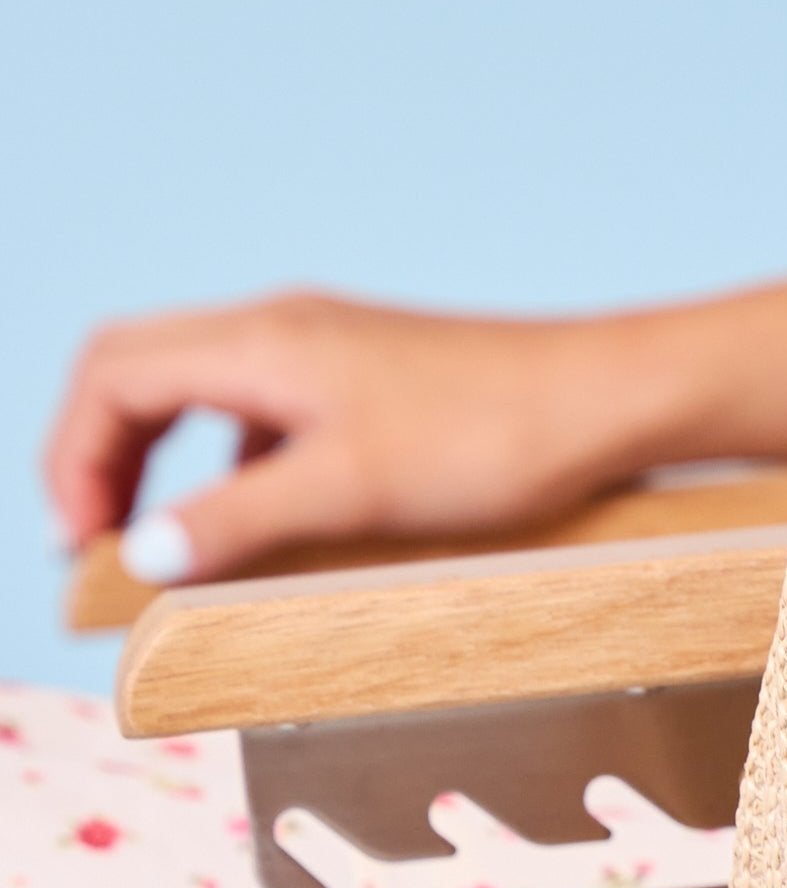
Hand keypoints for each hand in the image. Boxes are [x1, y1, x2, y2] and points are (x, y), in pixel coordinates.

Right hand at [43, 292, 643, 582]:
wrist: (608, 404)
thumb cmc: (493, 437)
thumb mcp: (349, 489)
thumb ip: (240, 519)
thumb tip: (146, 554)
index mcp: (259, 342)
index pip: (112, 374)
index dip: (76, 457)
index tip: (80, 543)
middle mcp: (283, 333)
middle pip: (145, 377)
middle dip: (108, 459)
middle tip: (104, 548)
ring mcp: (332, 355)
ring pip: (210, 399)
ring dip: (176, 469)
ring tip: (180, 551)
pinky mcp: (378, 388)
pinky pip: (278, 421)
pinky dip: (248, 472)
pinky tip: (279, 530)